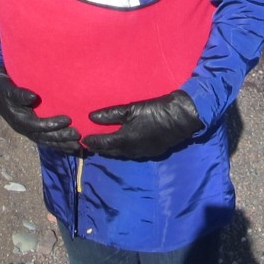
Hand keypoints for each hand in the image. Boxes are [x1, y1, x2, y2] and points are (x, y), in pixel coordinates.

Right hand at [0, 66, 80, 153]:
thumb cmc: (4, 89)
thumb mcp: (9, 89)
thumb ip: (20, 94)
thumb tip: (33, 98)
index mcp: (19, 121)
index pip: (38, 126)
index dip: (53, 124)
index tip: (68, 119)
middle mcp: (24, 129)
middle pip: (44, 137)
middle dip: (61, 137)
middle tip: (77, 134)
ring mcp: (29, 131)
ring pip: (47, 141)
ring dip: (62, 144)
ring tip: (77, 145)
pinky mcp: (33, 130)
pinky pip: (47, 140)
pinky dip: (59, 144)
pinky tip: (70, 146)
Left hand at [83, 91, 202, 158]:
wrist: (180, 118)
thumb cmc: (155, 110)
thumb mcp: (131, 108)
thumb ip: (110, 114)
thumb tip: (91, 117)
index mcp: (125, 139)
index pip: (103, 143)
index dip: (92, 141)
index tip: (84, 139)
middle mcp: (131, 150)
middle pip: (110, 152)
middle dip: (99, 149)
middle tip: (89, 145)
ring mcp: (141, 153)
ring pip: (120, 155)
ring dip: (110, 151)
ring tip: (101, 147)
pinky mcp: (149, 153)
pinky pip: (130, 154)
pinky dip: (121, 151)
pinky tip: (120, 146)